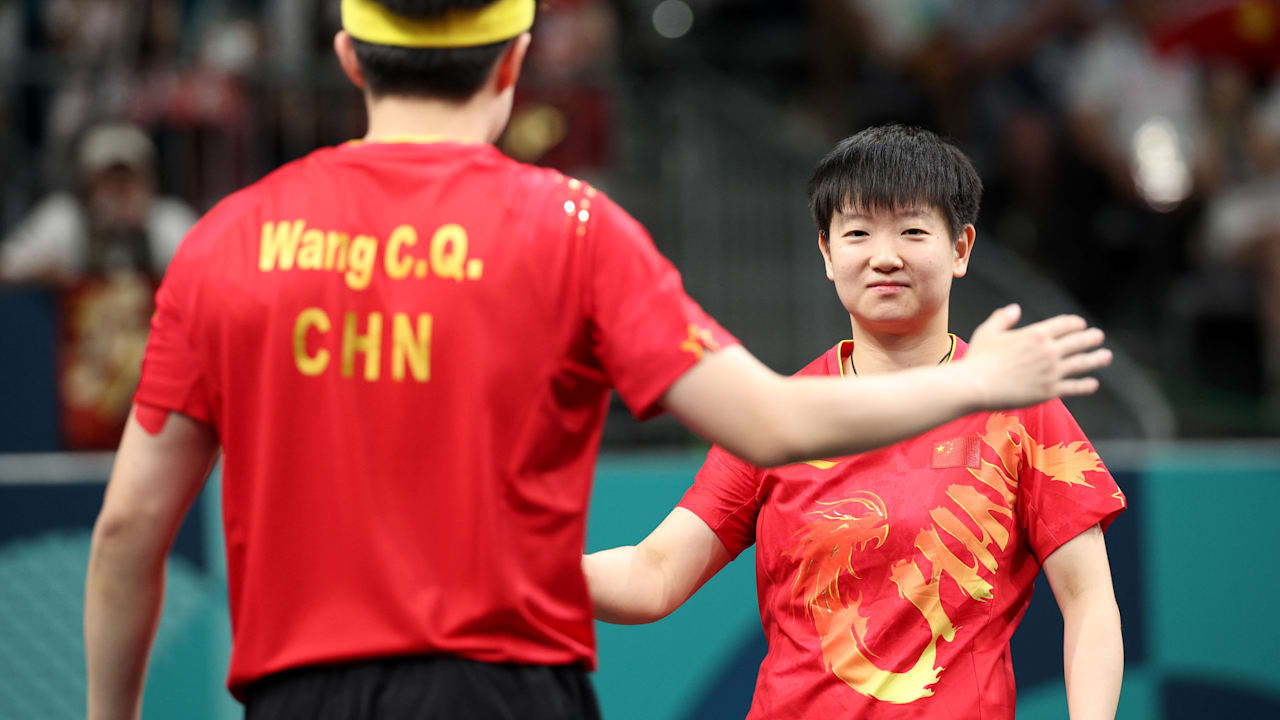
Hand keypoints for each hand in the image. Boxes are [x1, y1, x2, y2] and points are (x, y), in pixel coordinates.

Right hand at [962, 304, 1111, 409]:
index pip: (1065, 324)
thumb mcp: (988, 332)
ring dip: (1097, 358)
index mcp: (1036, 334)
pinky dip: (1086, 385)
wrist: (976, 385)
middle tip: (1098, 337)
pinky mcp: (1050, 391)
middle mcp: (1049, 351)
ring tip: (1105, 356)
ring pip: (1082, 363)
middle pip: (1079, 341)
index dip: (1075, 323)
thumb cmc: (979, 358)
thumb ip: (1003, 318)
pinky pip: (1075, 387)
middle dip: (1091, 338)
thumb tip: (1015, 309)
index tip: (1080, 325)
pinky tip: (1093, 383)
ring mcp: (1052, 372)